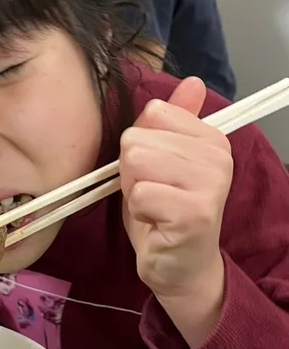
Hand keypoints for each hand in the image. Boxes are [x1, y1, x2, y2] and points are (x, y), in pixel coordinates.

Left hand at [119, 78, 233, 345]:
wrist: (178, 266)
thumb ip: (169, 122)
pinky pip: (141, 193)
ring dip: (134, 190)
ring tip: (153, 207)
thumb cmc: (164, 213)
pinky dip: (138, 211)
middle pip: (137, 138)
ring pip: (137, 162)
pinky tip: (156, 222)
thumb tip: (192, 82)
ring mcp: (210, 184)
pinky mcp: (195, 212)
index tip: (154, 172)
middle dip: (132, 171)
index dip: (139, 145)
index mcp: (210, 138)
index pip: (152, 113)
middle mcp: (217, 156)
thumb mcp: (161, 161)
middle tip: (152, 195)